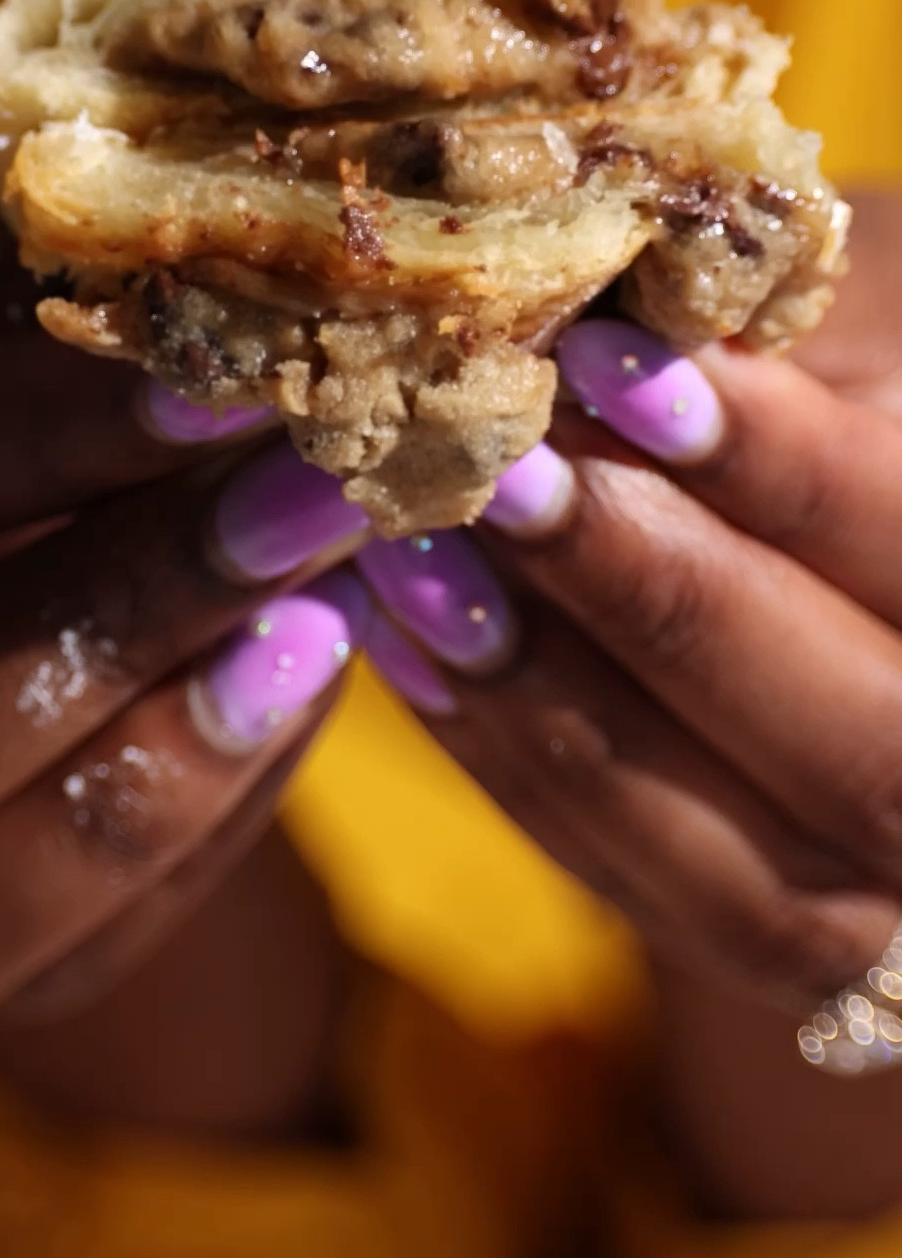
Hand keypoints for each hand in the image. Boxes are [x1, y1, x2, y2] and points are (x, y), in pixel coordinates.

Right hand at [0, 180, 367, 1043]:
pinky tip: (306, 676)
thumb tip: (201, 281)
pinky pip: (62, 957)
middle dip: (105, 625)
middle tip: (306, 500)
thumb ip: (9, 299)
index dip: (13, 456)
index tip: (214, 387)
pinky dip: (204, 824)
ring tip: (325, 614)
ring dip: (163, 761)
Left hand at [362, 192, 901, 1015]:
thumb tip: (592, 321)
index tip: (609, 361)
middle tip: (497, 474)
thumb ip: (779, 351)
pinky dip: (511, 752)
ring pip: (739, 859)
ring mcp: (883, 899)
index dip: (777, 466)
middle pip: (857, 743)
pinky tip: (403, 631)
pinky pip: (635, 879)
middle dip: (653, 597)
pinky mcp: (771, 936)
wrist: (846, 573)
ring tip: (415, 551)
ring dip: (554, 695)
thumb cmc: (870, 395)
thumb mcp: (861, 337)